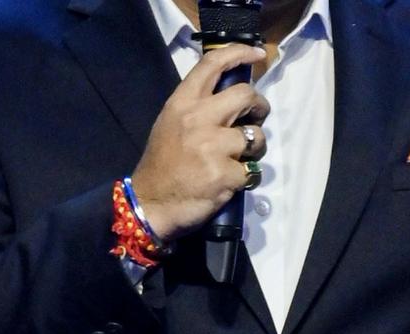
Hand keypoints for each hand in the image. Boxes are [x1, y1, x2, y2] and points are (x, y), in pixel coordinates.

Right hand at [130, 44, 270, 241]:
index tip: (257, 54)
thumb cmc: (162, 165)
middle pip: (246, 96)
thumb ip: (197, 108)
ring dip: (256, 148)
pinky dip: (247, 178)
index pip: (212, 65)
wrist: (150, 204)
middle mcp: (198, 119)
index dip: (239, 53)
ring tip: (241, 158)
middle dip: (260, 107)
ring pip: (256, 136)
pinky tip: (231, 182)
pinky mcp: (225, 174)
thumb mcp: (170, 124)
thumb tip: (233, 98)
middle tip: (256, 118)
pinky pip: (252, 170)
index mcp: (182, 104)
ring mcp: (212, 147)